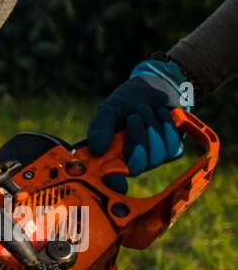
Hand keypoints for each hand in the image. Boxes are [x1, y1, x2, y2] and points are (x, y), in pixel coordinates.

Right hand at [88, 59, 190, 190]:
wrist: (156, 86)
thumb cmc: (128, 100)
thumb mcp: (110, 109)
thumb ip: (100, 127)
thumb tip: (96, 150)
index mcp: (108, 156)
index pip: (109, 179)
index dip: (113, 183)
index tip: (118, 182)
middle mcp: (128, 162)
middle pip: (137, 167)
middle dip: (139, 139)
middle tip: (135, 116)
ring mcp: (150, 159)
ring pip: (156, 156)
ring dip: (153, 128)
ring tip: (147, 110)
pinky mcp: (169, 152)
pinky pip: (172, 149)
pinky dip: (167, 128)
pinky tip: (161, 115)